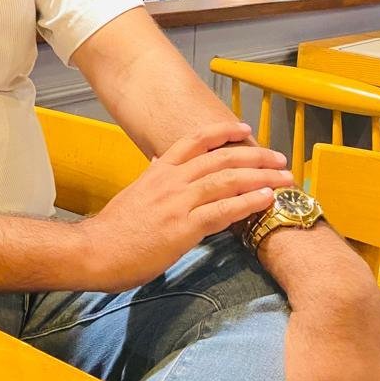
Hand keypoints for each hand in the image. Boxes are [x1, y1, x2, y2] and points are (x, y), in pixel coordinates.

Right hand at [80, 122, 291, 291]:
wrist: (95, 251)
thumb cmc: (114, 229)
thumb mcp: (135, 193)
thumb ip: (153, 178)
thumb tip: (160, 162)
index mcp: (159, 171)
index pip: (195, 140)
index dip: (223, 132)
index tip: (245, 129)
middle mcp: (171, 180)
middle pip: (221, 158)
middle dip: (254, 156)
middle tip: (279, 157)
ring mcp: (178, 203)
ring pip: (227, 181)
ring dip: (261, 177)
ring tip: (284, 177)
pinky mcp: (183, 228)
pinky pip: (223, 211)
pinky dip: (248, 203)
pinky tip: (267, 200)